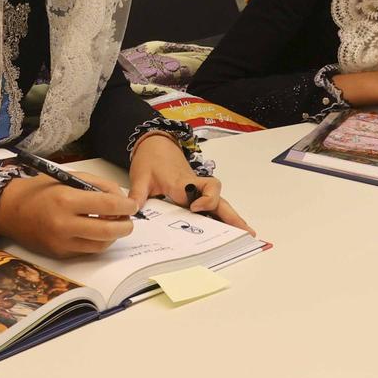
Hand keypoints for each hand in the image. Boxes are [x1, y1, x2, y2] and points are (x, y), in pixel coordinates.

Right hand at [0, 171, 134, 257]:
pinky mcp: (59, 254)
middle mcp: (64, 224)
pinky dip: (97, 241)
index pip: (107, 204)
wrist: (9, 210)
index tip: (133, 204)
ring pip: (100, 245)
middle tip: (129, 219)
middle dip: (125, 225)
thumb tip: (121, 197)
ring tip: (114, 225)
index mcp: (66, 200)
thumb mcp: (68, 177)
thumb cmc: (40, 189)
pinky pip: (87, 250)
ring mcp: (61, 243)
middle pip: (108, 231)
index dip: (125, 205)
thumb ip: (96, 185)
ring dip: (113, 236)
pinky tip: (97, 231)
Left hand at [128, 135, 251, 234]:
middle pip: (218, 199)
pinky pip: (213, 203)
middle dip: (231, 215)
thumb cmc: (151, 159)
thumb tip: (133, 212)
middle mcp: (194, 185)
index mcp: (181, 182)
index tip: (195, 209)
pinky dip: (223, 215)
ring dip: (232, 216)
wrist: (156, 143)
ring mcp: (198, 189)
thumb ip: (137, 194)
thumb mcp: (140, 176)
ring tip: (244, 234)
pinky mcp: (197, 191)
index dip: (203, 200)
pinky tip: (229, 227)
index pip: (200, 191)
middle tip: (245, 232)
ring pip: (219, 202)